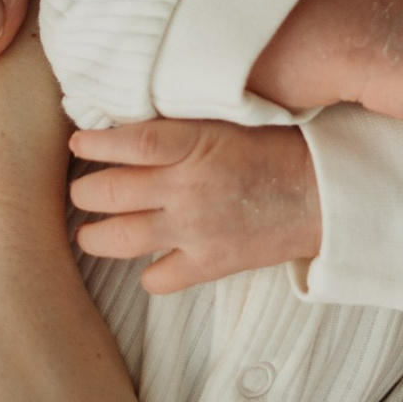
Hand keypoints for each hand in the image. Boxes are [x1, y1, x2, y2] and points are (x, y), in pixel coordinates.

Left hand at [69, 120, 321, 293]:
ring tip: (91, 232)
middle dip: (85, 191)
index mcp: (194, 144)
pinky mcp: (209, 265)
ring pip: (118, 238)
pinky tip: (151, 260)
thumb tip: (127, 127)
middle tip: (85, 190)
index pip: (127, 142)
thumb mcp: (227, 121)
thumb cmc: (279, 148)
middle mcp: (187, 188)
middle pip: (108, 192)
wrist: (324, 194)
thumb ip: (179, 127)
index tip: (79, 143)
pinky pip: (157, 280)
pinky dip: (148, 275)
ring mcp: (195, 230)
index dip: (93, 143)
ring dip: (94, 236)